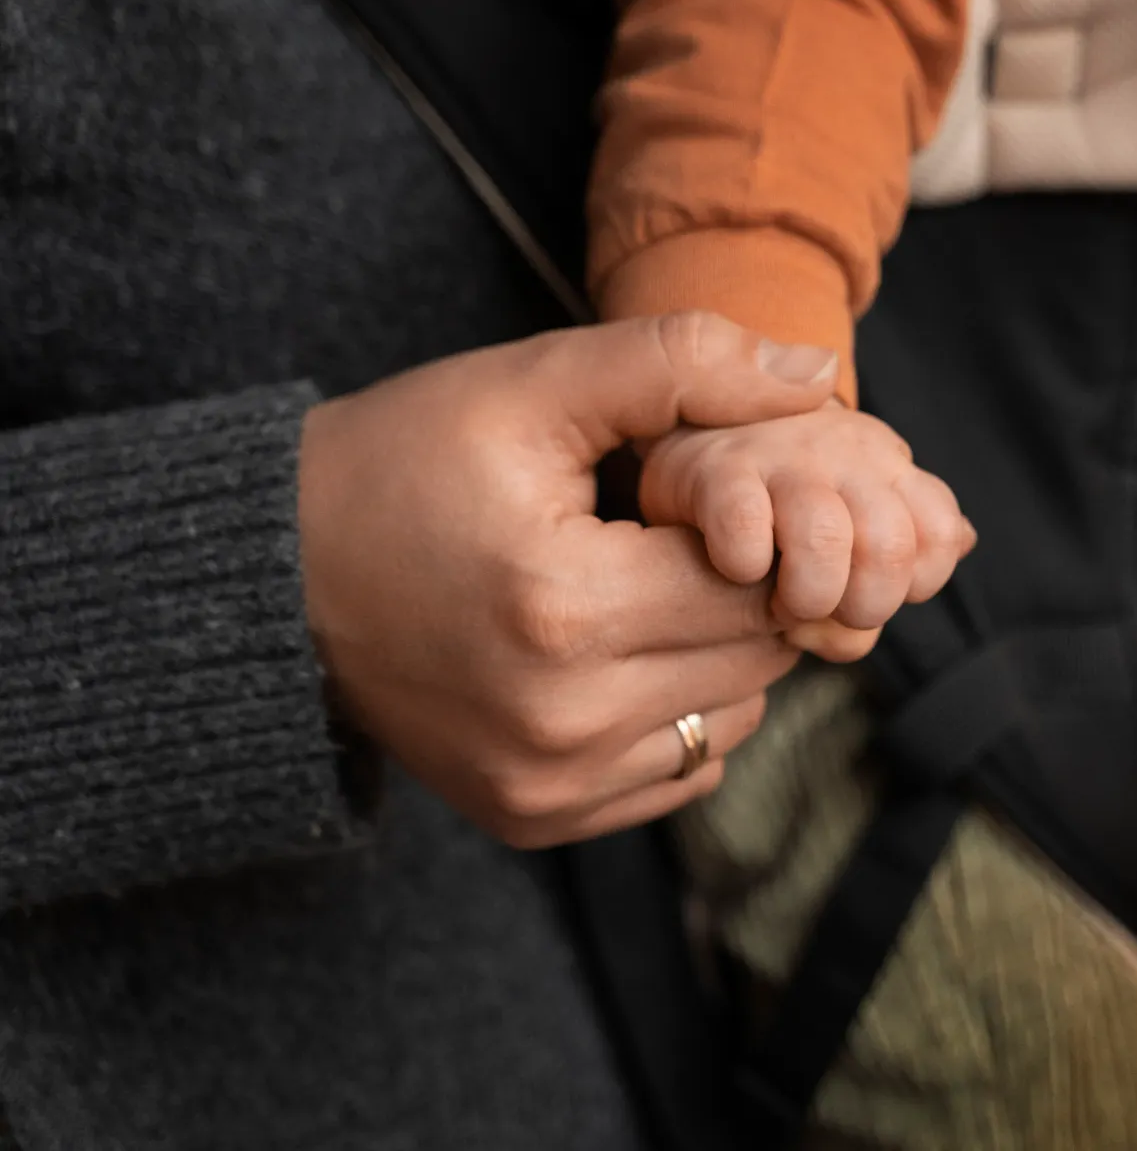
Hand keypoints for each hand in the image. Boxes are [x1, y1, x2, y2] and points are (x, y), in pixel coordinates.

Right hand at [298, 312, 838, 847]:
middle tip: (680, 538)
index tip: (706, 496)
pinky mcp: (534, 819)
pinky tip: (617, 652)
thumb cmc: (405, 464)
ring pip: (734, 716)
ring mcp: (547, 786)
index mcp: (566, 611)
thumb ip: (684, 364)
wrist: (272, 579)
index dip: (758, 530)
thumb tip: (818, 377)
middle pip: (758, 654)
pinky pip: (681, 769)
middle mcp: (563, 723)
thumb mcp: (533, 384)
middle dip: (743, 588)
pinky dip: (677, 710)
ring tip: (642, 592)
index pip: (761, 582)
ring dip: (717, 653)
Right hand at [638, 403, 975, 659]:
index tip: (866, 590)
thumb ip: (904, 550)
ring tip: (777, 604)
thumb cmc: (778, 496)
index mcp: (888, 467)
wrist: (691, 417)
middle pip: (890, 547)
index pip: (941, 534)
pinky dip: (744, 568)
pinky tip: (734, 568)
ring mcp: (781, 457)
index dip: (912, 584)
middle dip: (860, 605)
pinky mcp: (713, 469)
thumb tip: (961, 544)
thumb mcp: (852, 514)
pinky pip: (745, 530)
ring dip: (806, 597)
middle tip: (822, 608)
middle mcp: (846, 453)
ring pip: (825, 539)